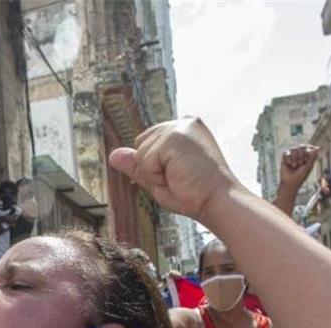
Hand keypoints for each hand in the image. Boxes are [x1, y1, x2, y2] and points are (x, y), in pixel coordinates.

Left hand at [108, 117, 241, 223]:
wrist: (217, 202)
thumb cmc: (195, 194)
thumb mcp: (160, 178)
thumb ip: (138, 165)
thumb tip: (113, 155)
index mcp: (184, 128)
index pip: (149, 142)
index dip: (155, 166)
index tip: (181, 175)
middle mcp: (183, 122)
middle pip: (141, 144)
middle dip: (152, 168)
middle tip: (180, 178)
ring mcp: (179, 127)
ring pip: (141, 154)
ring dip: (155, 173)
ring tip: (181, 178)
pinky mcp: (175, 137)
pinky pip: (145, 161)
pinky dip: (157, 175)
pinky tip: (179, 176)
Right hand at [279, 145, 319, 187]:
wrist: (289, 183)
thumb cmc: (300, 177)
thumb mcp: (308, 167)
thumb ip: (312, 158)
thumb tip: (318, 148)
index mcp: (308, 157)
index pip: (309, 147)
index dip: (308, 150)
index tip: (307, 158)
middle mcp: (301, 155)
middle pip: (302, 146)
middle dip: (301, 155)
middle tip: (300, 163)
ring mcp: (293, 156)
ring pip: (294, 148)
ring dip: (294, 158)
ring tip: (294, 166)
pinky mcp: (285, 158)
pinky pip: (286, 152)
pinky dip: (288, 158)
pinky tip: (289, 164)